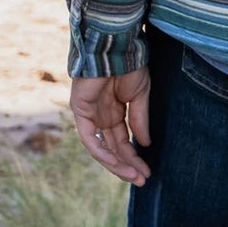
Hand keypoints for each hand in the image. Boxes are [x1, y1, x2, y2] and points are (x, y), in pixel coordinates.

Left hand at [69, 69, 151, 184]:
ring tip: (133, 176)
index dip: (134, 157)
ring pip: (100, 147)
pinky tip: (115, 162)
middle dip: (127, 165)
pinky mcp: (80, 110)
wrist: (117, 47)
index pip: (123, 140)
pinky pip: (88, 137)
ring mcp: (90, 114)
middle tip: (142, 179)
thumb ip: (140, 120)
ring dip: (116, 163)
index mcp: (115, 110)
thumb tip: (144, 144)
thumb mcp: (140, 95)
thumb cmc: (130, 65)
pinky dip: (100, 151)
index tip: (147, 171)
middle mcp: (101, 115)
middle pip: (112, 147)